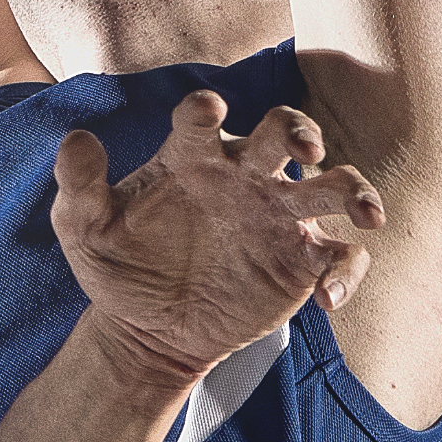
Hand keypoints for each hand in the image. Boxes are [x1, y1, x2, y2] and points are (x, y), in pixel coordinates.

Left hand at [50, 90, 382, 387]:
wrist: (145, 331)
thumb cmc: (119, 267)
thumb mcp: (84, 228)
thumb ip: (79, 183)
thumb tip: (77, 140)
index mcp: (193, 156)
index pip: (204, 119)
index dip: (207, 111)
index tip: (208, 114)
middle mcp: (244, 177)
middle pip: (284, 132)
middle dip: (299, 129)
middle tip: (305, 147)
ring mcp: (278, 218)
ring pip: (334, 186)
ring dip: (355, 192)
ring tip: (365, 214)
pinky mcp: (301, 264)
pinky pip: (339, 259)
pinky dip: (345, 274)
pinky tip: (326, 301)